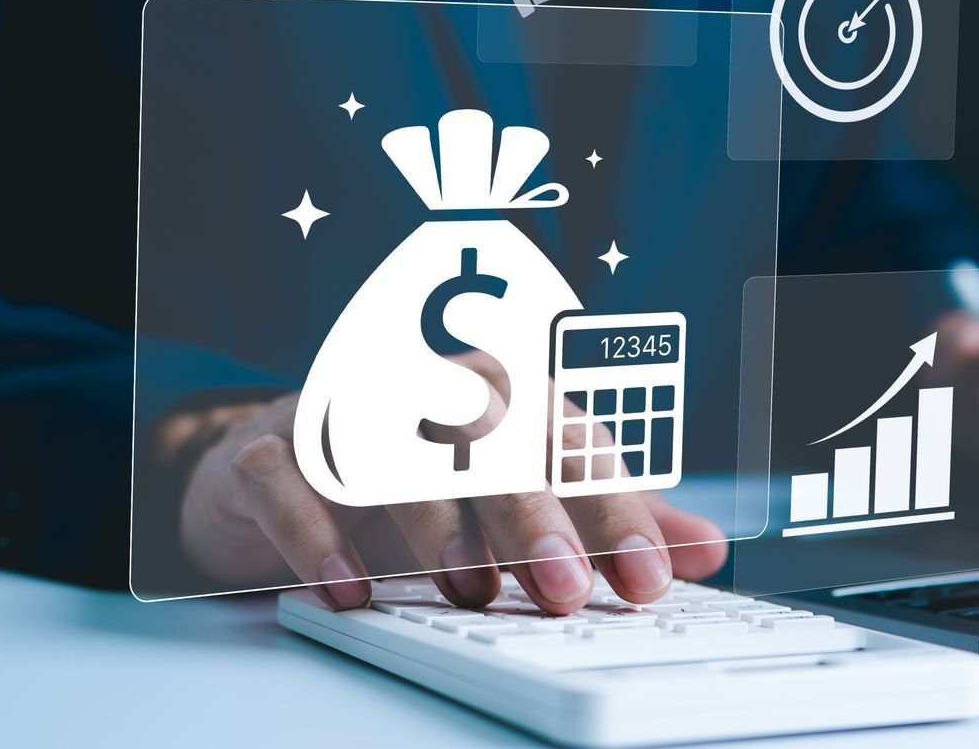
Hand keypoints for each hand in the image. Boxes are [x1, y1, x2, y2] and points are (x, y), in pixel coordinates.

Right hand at [173, 388, 725, 613]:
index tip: (650, 579)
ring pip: (394, 439)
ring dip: (434, 516)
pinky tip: (350, 591)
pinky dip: (318, 532)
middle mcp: (430, 387)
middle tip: (562, 588)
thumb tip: (707, 547)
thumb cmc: (420, 477)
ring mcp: (345, 411)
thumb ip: (609, 518)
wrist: (282, 464)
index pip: (572, 439)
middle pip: (491, 425)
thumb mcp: (522, 499)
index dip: (616, 509)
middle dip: (532, 509)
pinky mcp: (271, 448)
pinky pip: (290, 477)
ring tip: (466, 591)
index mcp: (505, 393)